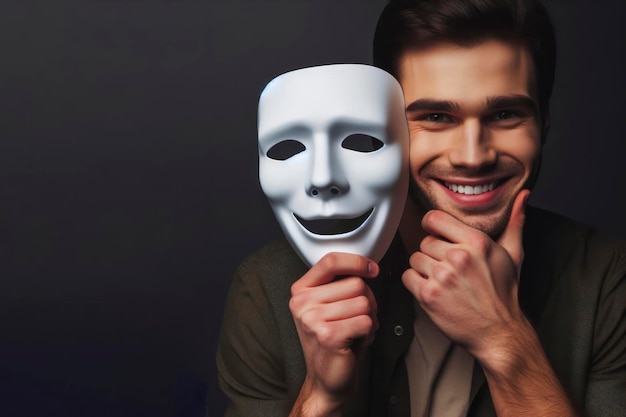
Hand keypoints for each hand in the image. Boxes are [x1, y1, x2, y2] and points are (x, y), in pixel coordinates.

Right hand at [289, 252, 378, 413]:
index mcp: (301, 290)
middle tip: (356, 319)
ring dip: (369, 319)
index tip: (371, 269)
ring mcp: (312, 319)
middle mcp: (302, 302)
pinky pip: (366, 321)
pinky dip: (368, 333)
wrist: (326, 380)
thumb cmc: (332, 341)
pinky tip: (355, 341)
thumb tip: (366, 267)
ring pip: (364, 303)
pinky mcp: (327, 336)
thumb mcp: (328, 306)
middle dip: (367, 301)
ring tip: (354, 331)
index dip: (356, 262)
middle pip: (356, 283)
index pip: (331, 261)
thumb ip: (339, 284)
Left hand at [401, 190, 529, 360]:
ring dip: (424, 269)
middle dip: (433, 254)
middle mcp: (458, 257)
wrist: (499, 332)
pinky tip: (432, 289)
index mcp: (476, 242)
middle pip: (424, 241)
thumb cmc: (504, 294)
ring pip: (415, 259)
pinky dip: (415, 284)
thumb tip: (523, 197)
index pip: (434, 219)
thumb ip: (515, 222)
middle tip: (448, 268)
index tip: (437, 235)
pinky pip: (407, 277)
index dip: (433, 227)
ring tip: (442, 280)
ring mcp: (442, 277)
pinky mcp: (428, 295)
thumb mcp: (513, 254)